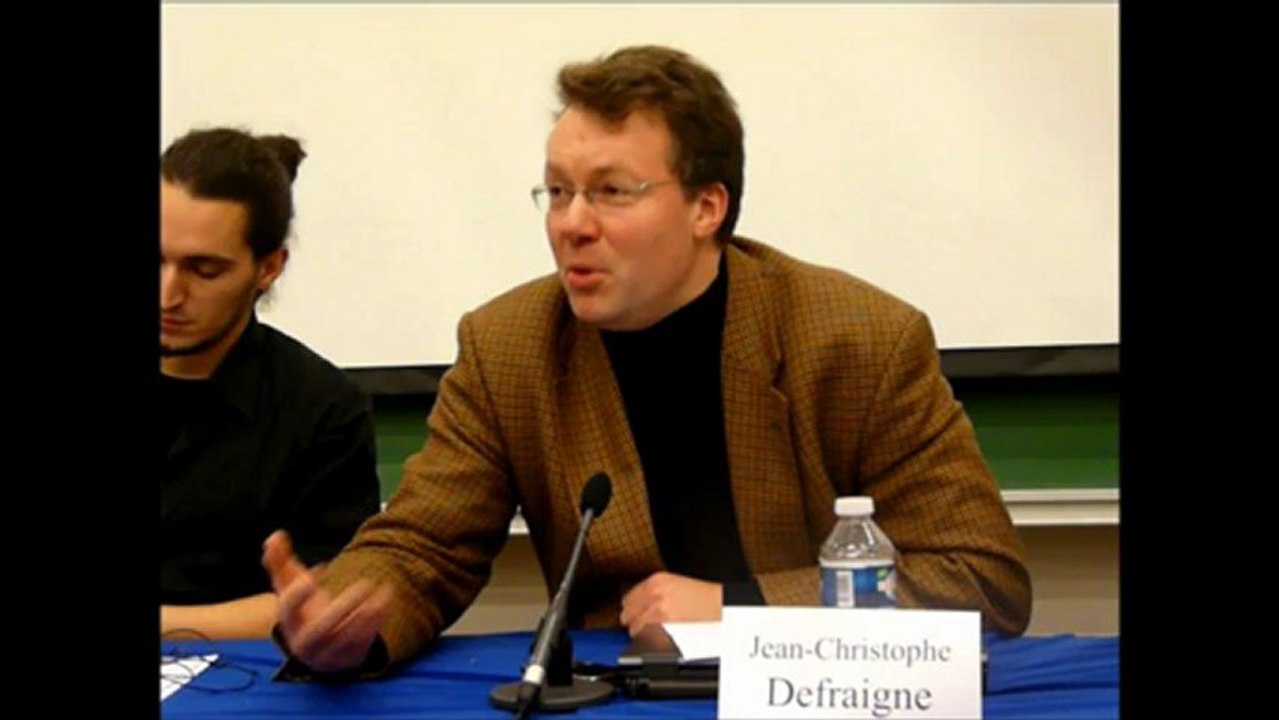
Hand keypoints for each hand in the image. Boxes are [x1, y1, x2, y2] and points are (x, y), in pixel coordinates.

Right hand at [261, 530, 391, 672]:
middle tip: (364, 584)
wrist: (319, 644)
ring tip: (381, 592)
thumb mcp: (291, 587)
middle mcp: (305, 642)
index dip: (299, 593)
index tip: (317, 570)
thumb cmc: (303, 609)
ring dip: (365, 616)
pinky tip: (385, 601)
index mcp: (289, 621)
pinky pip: (362, 645)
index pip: (287, 610)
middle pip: (320, 630)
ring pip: (344, 640)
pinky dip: (374, 624)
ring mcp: (327, 654)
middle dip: (342, 608)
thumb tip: (274, 537)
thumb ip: (281, 562)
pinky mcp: (347, 659)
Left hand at [619, 571, 721, 636]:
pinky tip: (660, 637)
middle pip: (627, 614)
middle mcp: (654, 594)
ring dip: (642, 633)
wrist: (720, 605)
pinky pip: (647, 639)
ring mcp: (659, 611)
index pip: (627, 598)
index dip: (631, 609)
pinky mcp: (665, 628)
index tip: (634, 614)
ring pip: (634, 629)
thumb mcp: (674, 584)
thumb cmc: (703, 597)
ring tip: (655, 632)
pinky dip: (650, 641)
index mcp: (656, 581)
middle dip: (634, 621)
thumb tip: (638, 605)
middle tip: (643, 625)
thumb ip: (653, 591)